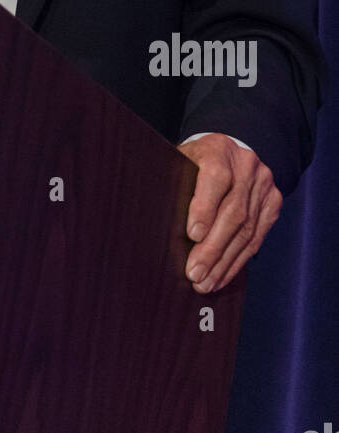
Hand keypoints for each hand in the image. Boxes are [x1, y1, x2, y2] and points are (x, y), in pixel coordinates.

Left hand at [177, 133, 282, 291]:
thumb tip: (160, 224)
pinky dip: (237, 261)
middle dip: (212, 248)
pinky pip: (256, 238)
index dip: (204, 208)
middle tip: (194, 273)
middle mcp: (246, 165)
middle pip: (233, 212)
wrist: (229, 151)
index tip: (192, 235)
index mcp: (219, 150)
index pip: (216, 178)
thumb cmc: (194, 162)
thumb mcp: (181, 163)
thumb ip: (175, 184)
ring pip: (246, 230)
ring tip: (205, 283)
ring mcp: (263, 184)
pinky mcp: (272, 203)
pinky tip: (222, 275)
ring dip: (224, 262)